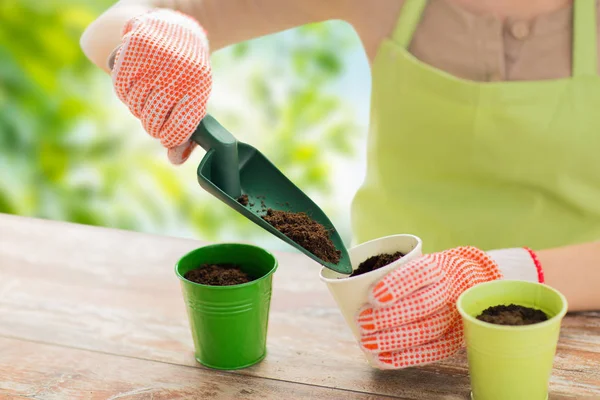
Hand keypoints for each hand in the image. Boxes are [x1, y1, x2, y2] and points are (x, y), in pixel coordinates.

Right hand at [111, 9, 211, 163]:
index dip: (170, 139)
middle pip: (153, 121)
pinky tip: (135, 85)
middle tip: (156, 116)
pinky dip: (125, 92)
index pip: (179, 129)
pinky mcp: (133, 50)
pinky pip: (120, 88)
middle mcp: (176, 73)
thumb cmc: (188, 74)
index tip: (168, 137)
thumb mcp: (195, 99)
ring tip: (147, 95)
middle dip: (153, 125)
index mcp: (197, 87)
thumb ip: (185, 132)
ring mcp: (153, 61)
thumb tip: (174, 161)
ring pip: (134, 106)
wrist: (178, 27)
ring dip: (138, 108)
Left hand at [356, 247, 502, 368]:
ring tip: (366, 342)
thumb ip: (384, 270)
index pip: (419, 273)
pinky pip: (432, 352)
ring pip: (426, 330)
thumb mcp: (410, 261)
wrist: (464, 282)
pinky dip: (405, 357)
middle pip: (421, 306)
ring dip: (393, 339)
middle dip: (388, 317)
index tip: (371, 296)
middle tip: (361, 320)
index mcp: (436, 267)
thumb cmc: (423, 274)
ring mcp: (454, 316)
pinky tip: (382, 359)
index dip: (396, 286)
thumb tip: (343, 283)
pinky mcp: (454, 339)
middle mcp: (448, 291)